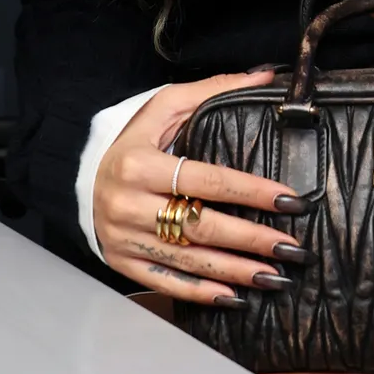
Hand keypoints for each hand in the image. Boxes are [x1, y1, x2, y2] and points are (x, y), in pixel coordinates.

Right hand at [94, 69, 316, 309]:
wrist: (80, 177)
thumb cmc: (134, 141)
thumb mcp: (164, 107)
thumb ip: (214, 91)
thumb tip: (267, 76)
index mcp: (141, 164)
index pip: (208, 181)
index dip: (252, 192)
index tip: (291, 200)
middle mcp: (129, 204)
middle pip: (202, 226)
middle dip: (253, 239)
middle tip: (292, 247)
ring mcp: (125, 238)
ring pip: (189, 260)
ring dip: (236, 272)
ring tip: (275, 276)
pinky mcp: (123, 262)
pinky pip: (167, 283)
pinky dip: (201, 293)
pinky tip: (235, 298)